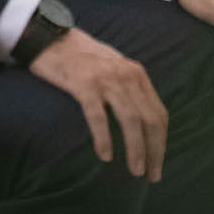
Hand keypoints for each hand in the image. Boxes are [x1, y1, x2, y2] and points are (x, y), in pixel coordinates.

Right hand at [27, 29, 168, 180]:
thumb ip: (129, 88)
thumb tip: (141, 121)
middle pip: (150, 119)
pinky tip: (106, 156)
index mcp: (136, 74)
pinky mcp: (84, 84)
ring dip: (136, 148)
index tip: (158, 164)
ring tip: (136, 171)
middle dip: (155, 150)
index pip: (159, 113)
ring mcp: (106, 79)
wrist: (51, 38)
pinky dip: (104, 138)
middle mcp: (126, 75)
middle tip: (152, 176)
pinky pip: (99, 116)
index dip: (161, 141)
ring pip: (130, 120)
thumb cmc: (81, 58)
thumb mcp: (114, 68)